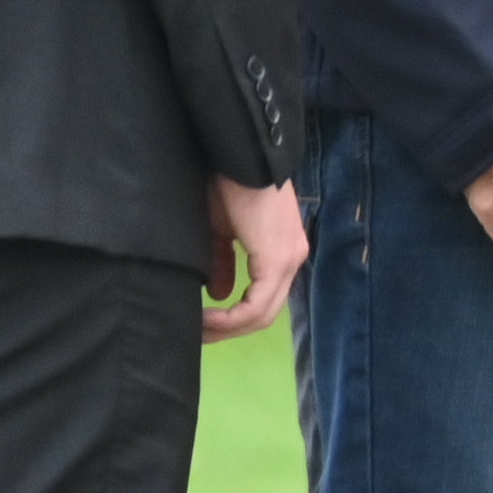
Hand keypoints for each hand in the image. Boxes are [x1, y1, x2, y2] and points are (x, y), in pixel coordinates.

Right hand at [200, 178, 307, 341]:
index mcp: (282, 253)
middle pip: (266, 313)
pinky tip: (207, 319)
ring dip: (229, 328)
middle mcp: (293, 259)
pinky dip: (231, 318)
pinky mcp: (278, 259)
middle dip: (230, 330)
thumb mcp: (220, 231)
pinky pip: (257, 304)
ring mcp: (289, 260)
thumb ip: (222, 262)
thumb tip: (219, 294)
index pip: (265, 299)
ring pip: (264, 313)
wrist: (238, 157)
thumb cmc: (226, 186)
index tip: (203, 325)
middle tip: (199, 336)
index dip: (234, 319)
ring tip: (199, 329)